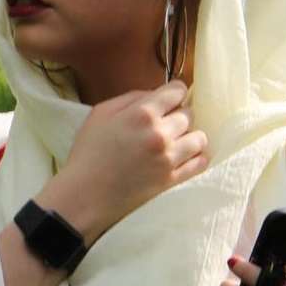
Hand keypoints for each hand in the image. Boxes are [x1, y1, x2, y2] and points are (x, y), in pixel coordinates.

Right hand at [38, 80, 208, 241]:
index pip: (177, 91)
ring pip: (199, 137)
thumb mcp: (101, 113)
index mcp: (142, 113)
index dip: (175, 91)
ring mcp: (168, 158)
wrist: (85, 195)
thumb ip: (131, 97)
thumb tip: (155, 94)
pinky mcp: (172, 180)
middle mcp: (160, 133)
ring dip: (190, 136)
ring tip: (178, 140)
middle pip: (189, 113)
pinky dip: (197, 156)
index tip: (172, 97)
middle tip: (167, 123)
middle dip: (179, 114)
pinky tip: (186, 156)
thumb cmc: (89, 152)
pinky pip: (200, 163)